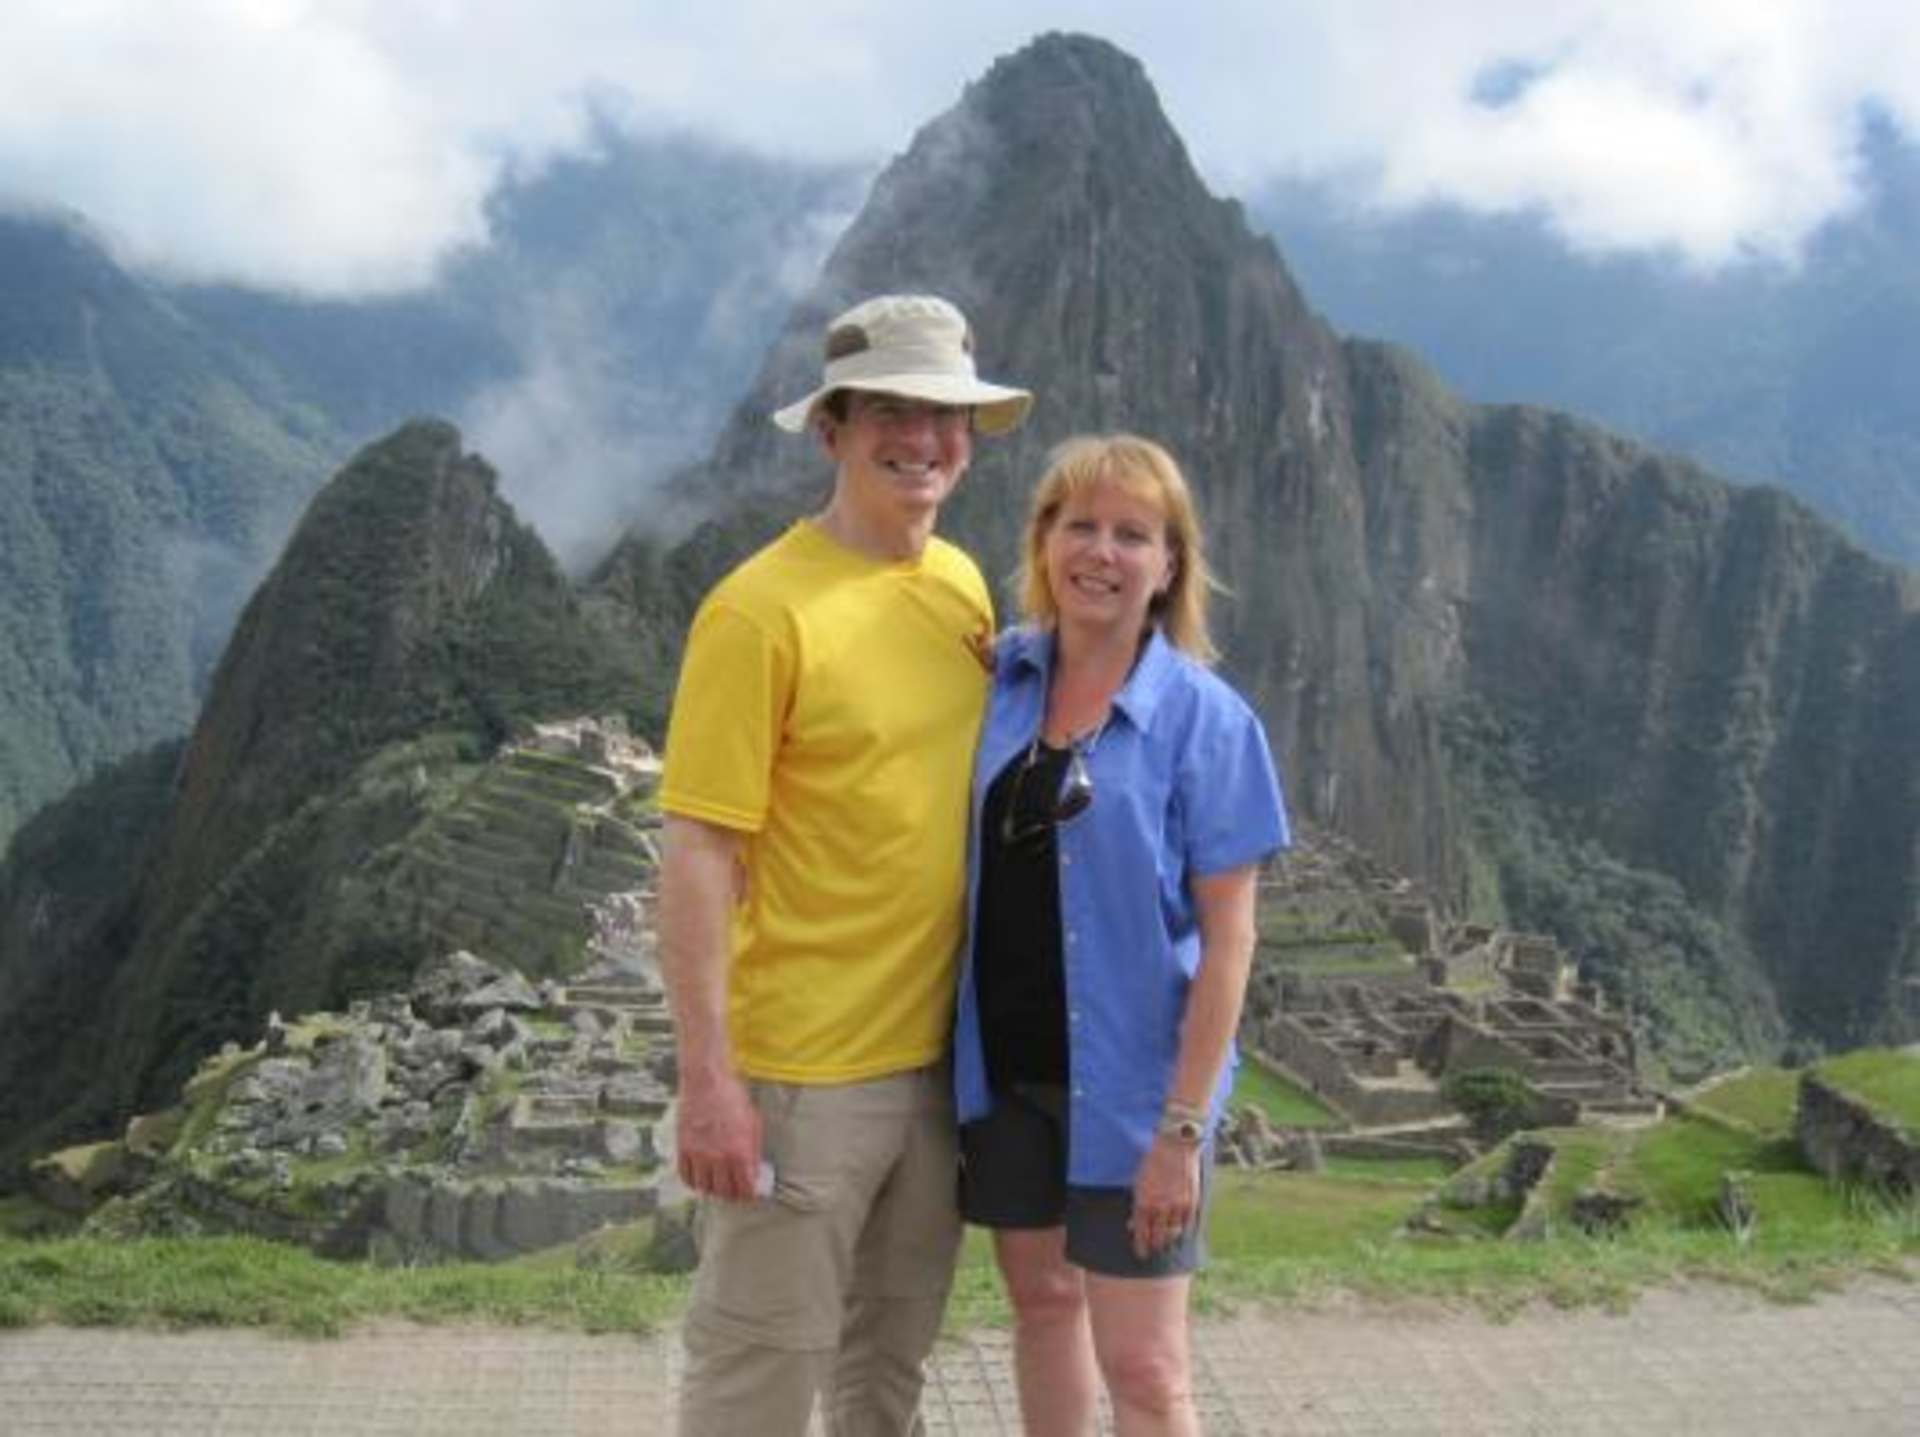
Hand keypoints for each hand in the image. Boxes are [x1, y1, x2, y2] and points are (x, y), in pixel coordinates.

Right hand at [675, 1069, 762, 1201]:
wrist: (706, 1080)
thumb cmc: (733, 1097)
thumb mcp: (753, 1123)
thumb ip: (753, 1151)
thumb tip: (755, 1172)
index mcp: (739, 1152)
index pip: (745, 1188)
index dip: (749, 1195)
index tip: (751, 1194)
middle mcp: (718, 1157)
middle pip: (724, 1192)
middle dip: (733, 1196)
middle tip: (736, 1192)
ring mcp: (698, 1154)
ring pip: (704, 1188)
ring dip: (713, 1190)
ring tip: (719, 1187)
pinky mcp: (683, 1148)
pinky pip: (686, 1175)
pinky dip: (694, 1182)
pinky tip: (700, 1179)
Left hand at [1128, 1135, 1201, 1258]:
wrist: (1175, 1146)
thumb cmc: (1153, 1162)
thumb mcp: (1139, 1182)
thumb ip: (1137, 1206)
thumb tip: (1132, 1225)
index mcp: (1143, 1203)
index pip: (1141, 1234)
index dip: (1141, 1247)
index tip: (1140, 1254)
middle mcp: (1160, 1208)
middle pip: (1157, 1238)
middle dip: (1154, 1247)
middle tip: (1153, 1251)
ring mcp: (1177, 1207)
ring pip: (1173, 1234)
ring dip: (1168, 1241)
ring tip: (1166, 1243)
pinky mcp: (1191, 1203)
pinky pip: (1187, 1225)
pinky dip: (1183, 1230)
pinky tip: (1180, 1232)